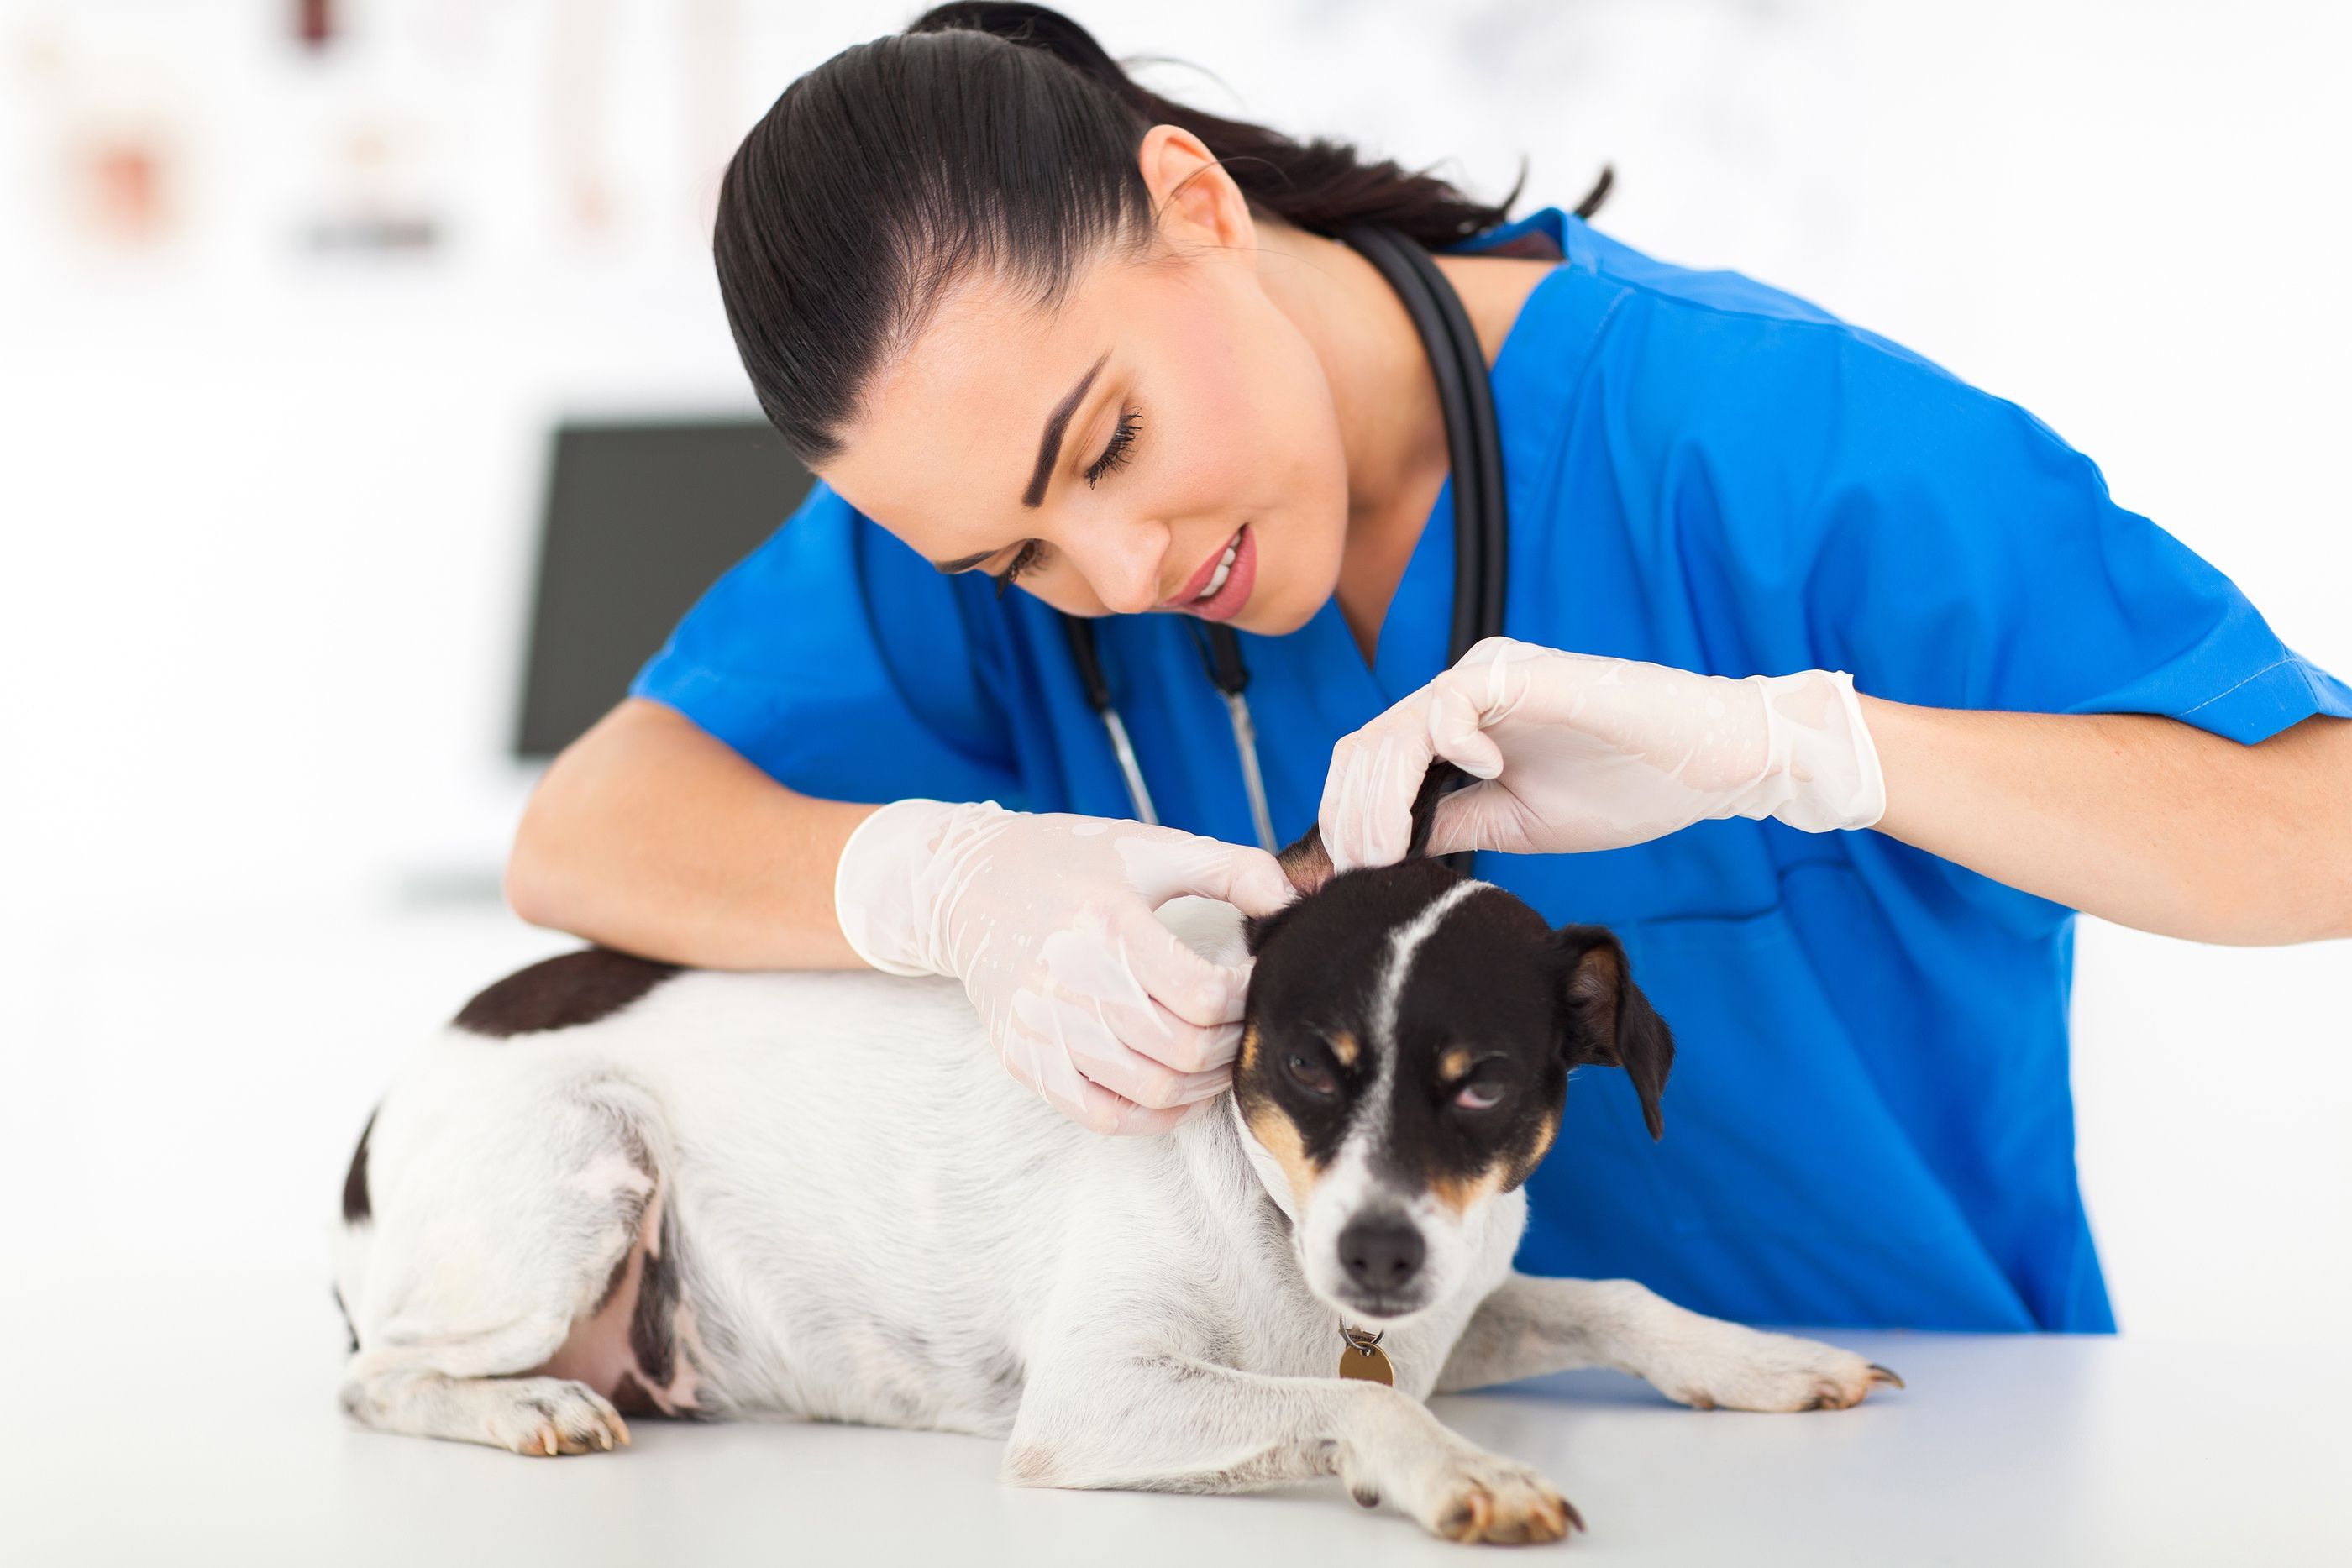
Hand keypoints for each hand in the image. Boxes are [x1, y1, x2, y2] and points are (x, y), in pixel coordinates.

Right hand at [834, 801, 1295, 1133]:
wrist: (966, 883)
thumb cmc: (1071, 861)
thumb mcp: (1152, 846)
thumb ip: (1232, 866)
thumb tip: (1294, 899)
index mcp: (1109, 922)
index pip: (1204, 994)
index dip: (1246, 997)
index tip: (1252, 981)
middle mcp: (1070, 978)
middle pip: (1184, 1048)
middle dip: (1232, 1044)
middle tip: (1243, 1025)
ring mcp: (1042, 1026)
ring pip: (1151, 1089)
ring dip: (1202, 1083)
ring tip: (1217, 1055)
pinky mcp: (1024, 1058)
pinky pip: (1102, 1115)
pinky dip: (1153, 1116)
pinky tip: (1177, 1091)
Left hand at [1319, 636, 1885, 869]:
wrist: (1706, 763)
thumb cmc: (1622, 788)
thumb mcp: (1510, 822)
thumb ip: (1444, 825)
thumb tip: (1375, 854)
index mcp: (1452, 727)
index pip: (1366, 766)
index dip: (1340, 821)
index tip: (1335, 882)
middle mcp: (1458, 695)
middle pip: (1363, 749)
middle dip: (1348, 820)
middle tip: (1358, 876)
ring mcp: (1488, 678)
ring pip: (1392, 729)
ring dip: (1380, 799)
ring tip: (1393, 850)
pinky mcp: (1522, 673)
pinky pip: (1453, 700)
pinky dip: (1451, 741)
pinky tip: (1484, 774)